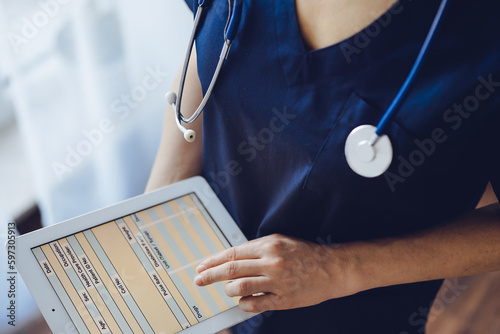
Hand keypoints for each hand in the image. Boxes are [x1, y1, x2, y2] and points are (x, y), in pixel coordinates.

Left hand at [194, 234, 357, 312]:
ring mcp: (277, 281)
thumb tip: (231, 258)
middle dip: (210, 275)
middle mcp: (271, 261)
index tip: (201, 266)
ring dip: (229, 290)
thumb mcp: (280, 241)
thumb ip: (256, 248)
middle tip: (198, 280)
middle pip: (232, 269)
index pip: (233, 253)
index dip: (213, 261)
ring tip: (228, 290)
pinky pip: (256, 303)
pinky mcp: (284, 299)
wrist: (332, 268)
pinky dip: (244, 303)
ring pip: (241, 287)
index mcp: (269, 245)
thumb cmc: (305, 254)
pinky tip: (242, 301)